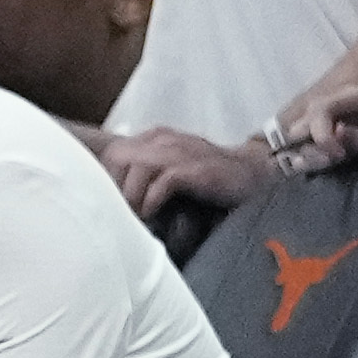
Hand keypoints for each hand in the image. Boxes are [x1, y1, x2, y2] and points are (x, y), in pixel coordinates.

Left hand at [97, 128, 272, 219]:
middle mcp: (163, 140)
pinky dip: (153, 201)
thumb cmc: (207, 178)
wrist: (252, 173)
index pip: (112, 154)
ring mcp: (180, 152)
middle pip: (118, 158)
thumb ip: (144, 176)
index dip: (106, 182)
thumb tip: (114, 201)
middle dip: (116, 189)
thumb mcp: (170, 170)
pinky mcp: (196, 168)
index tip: (108, 206)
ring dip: (132, 198)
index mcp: (154, 138)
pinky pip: (163, 181)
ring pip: (136, 168)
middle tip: (121, 214)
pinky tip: (155, 215)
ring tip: (136, 218)